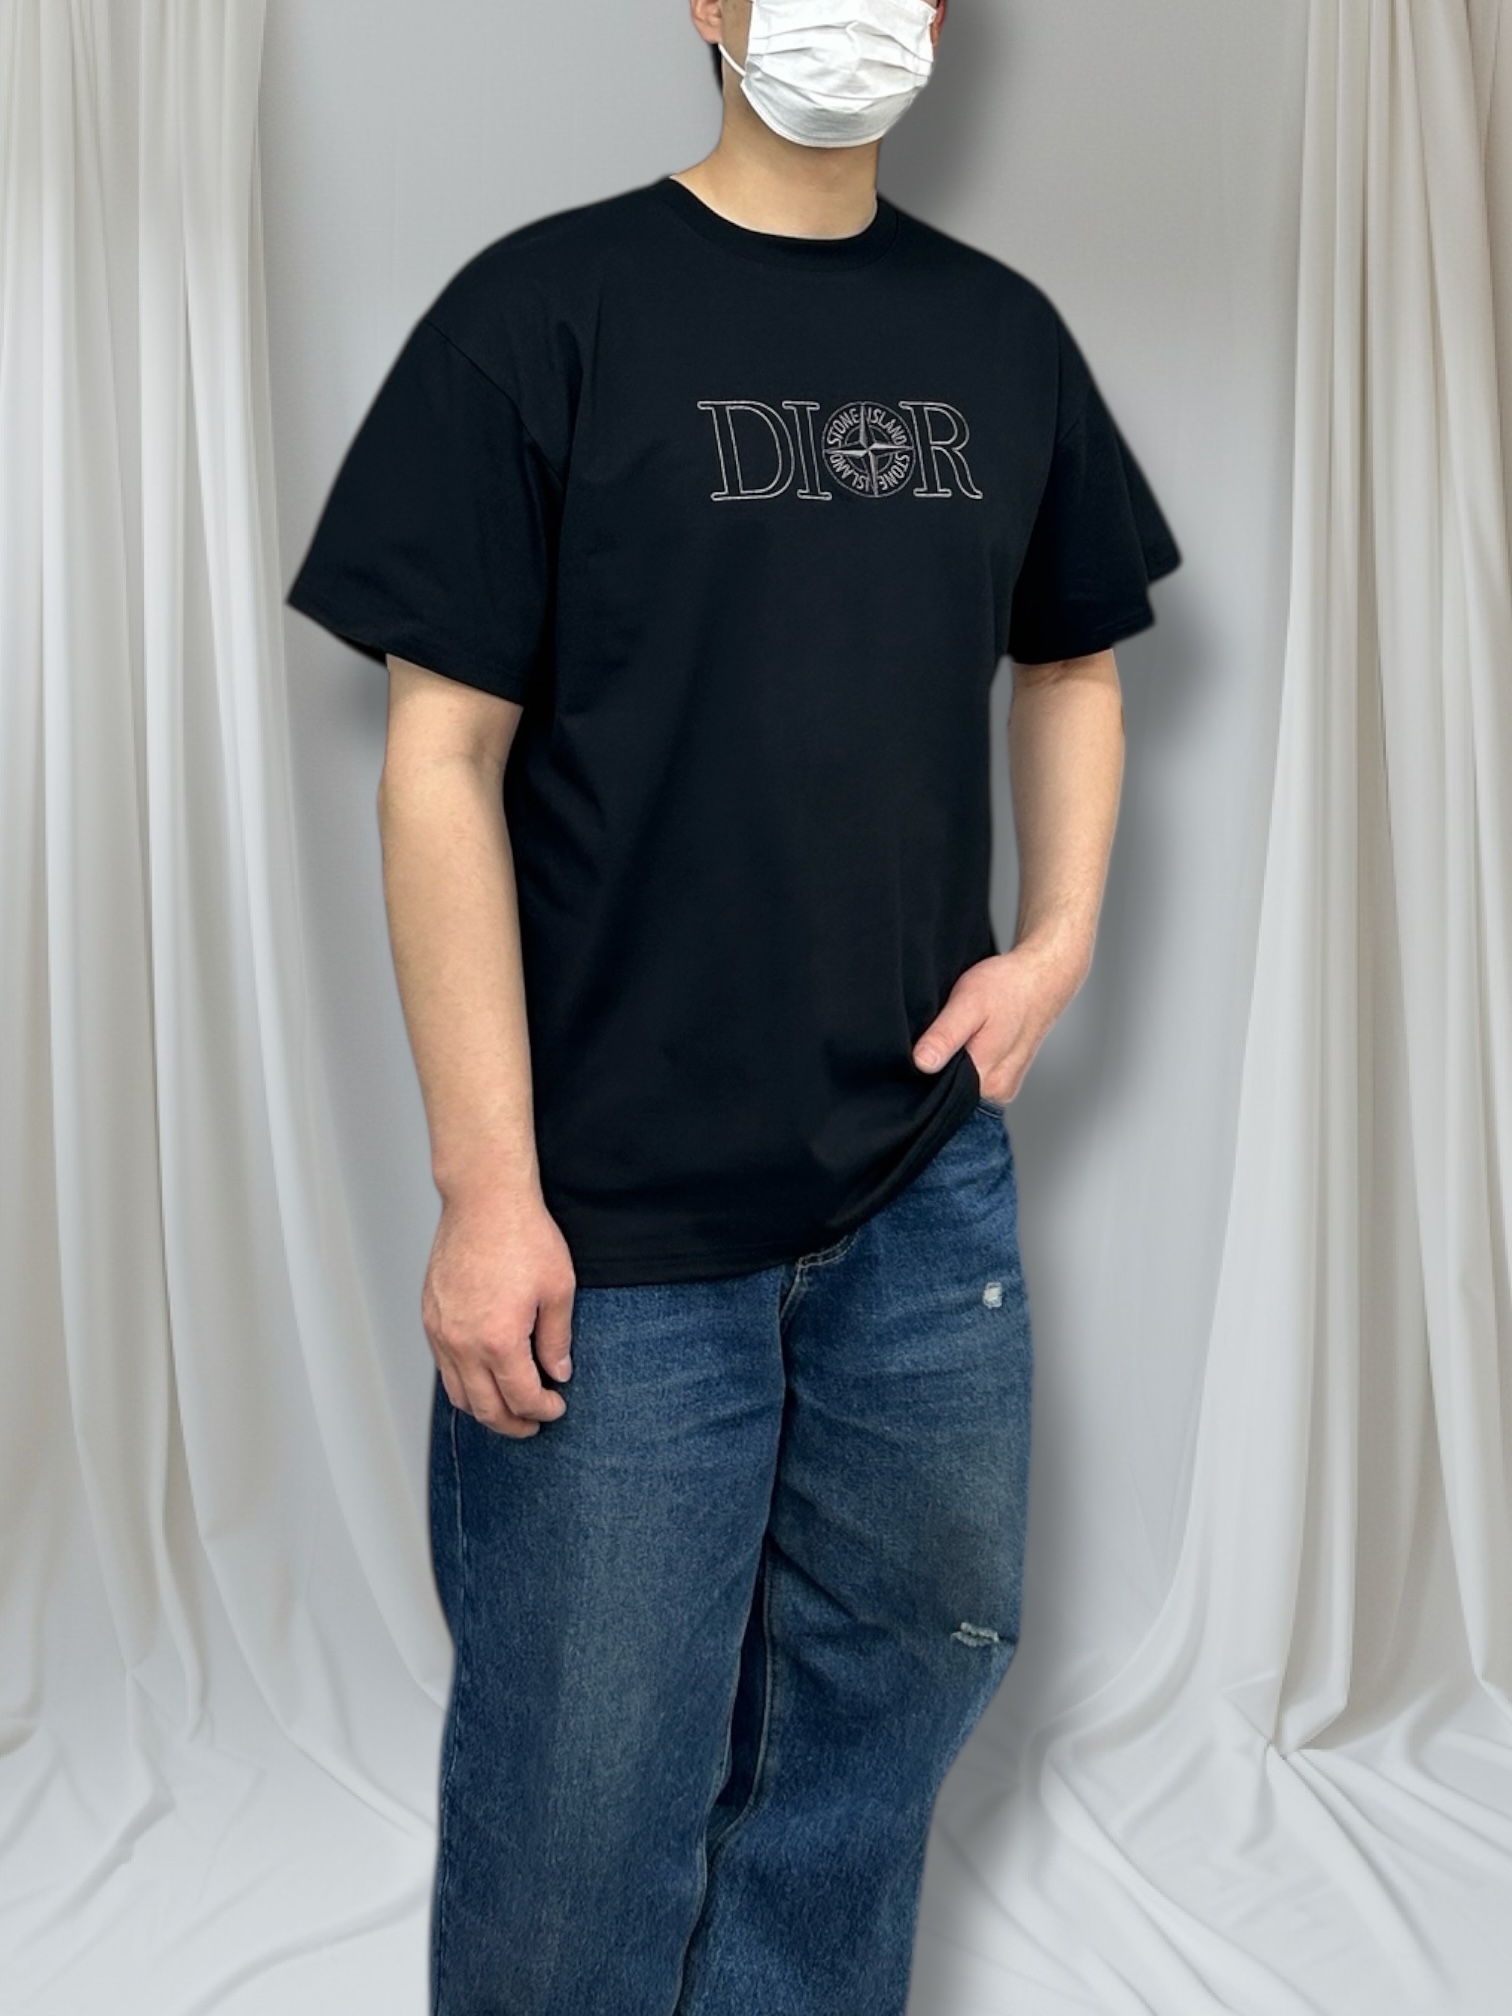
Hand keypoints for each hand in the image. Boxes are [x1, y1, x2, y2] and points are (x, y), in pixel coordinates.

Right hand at [422, 1187, 576, 1438]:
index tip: (557, 1408)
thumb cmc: (523, 1236)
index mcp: (498, 1340)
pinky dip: (464, 1382)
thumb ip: (556, 1339)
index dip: (543, 1410)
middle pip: (484, 1408)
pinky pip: (444, 1366)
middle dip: (512, 1424)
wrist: (484, 1200)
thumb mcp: (558, 1289)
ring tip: (508, 1408)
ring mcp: (441, 1331)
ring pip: (457, 1393)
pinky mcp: (430, 1317)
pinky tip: (484, 1376)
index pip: (521, 1397)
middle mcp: (462, 1343)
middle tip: (533, 1424)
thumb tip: (558, 1372)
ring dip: (484, 1409)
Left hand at [911, 934, 1090, 1105]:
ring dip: (951, 1067)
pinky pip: (974, 1081)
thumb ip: (944, 1036)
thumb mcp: (968, 1003)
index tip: (916, 1054)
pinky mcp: (1005, 1079)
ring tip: (955, 1038)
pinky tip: (966, 1044)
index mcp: (986, 1080)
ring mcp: (1003, 1088)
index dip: (919, 1078)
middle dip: (935, 1072)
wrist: (1042, 978)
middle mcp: (997, 1092)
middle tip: (937, 1038)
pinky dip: (964, 1065)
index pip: (938, 1097)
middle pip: (949, 1094)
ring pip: (961, 1087)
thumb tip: (921, 1063)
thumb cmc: (1007, 987)